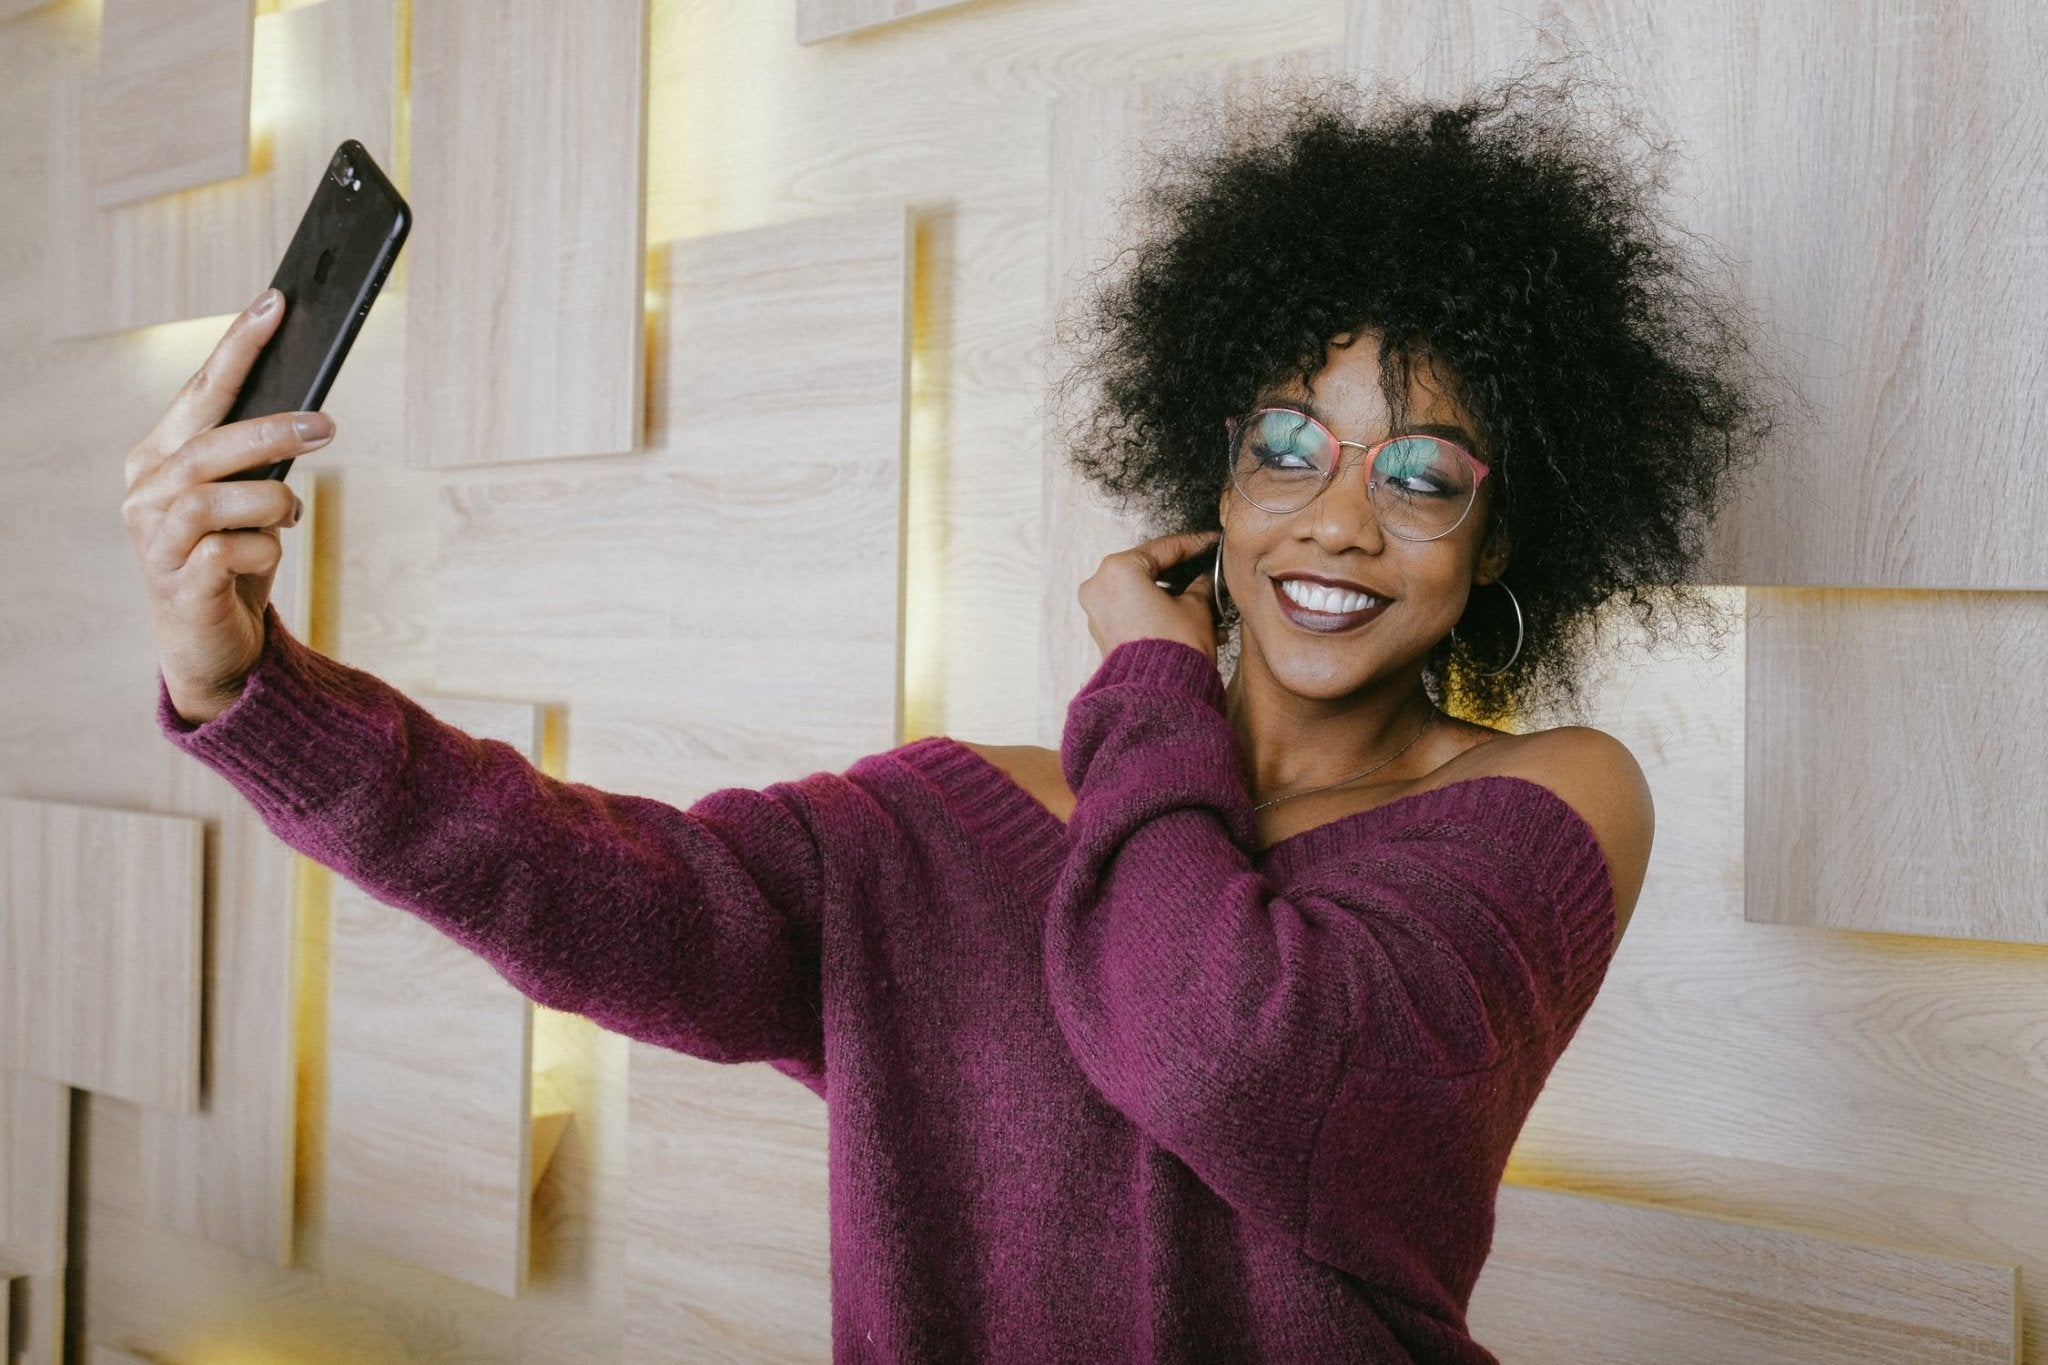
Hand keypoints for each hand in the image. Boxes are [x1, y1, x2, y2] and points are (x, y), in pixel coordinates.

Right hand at [121, 289, 333, 723]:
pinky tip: (267, 555)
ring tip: (290, 516)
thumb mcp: (243, 499)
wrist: (208, 640)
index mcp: (158, 458)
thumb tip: (309, 410)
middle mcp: (145, 492)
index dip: (238, 346)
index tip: (275, 303)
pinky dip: (266, 549)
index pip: (200, 391)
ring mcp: (155, 539)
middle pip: (210, 442)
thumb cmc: (230, 557)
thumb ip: (256, 458)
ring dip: (272, 501)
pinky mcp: (179, 583)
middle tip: (326, 427)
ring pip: (218, 496)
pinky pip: (234, 550)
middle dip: (273, 430)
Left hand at [1077, 529, 1222, 661]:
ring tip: (1210, 607)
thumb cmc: (1174, 649)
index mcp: (1118, 569)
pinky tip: (1193, 622)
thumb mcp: (1197, 608)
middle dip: (1184, 577)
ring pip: (1144, 594)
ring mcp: (1098, 612)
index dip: (1195, 544)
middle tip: (1210, 572)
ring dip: (1176, 599)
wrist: (1160, 696)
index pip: (1164, 548)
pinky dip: (1162, 614)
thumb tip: (1204, 581)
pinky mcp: (1104, 633)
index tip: (1211, 542)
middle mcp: (1100, 587)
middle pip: (1150, 572)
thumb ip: (1201, 586)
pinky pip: (1136, 613)